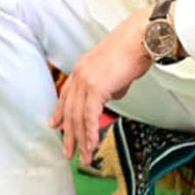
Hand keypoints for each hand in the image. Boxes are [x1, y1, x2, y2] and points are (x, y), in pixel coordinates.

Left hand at [49, 7, 153, 166]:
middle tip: (68, 152)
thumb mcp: (114, 70)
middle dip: (69, 134)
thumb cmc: (133, 50)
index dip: (59, 112)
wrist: (140, 38)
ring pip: (79, 118)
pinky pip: (90, 117)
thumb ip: (108, 85)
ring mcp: (86, 81)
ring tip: (84, 157)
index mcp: (81, 69)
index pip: (66, 95)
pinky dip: (91, 134)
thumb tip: (110, 96)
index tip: (54, 125)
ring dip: (81, 140)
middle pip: (70, 111)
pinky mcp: (96, 88)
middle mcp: (79, 75)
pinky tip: (91, 146)